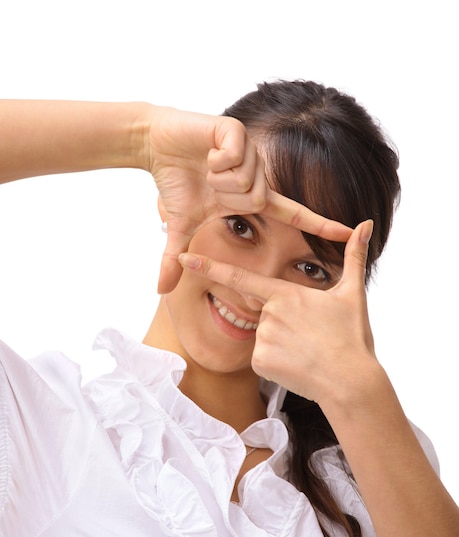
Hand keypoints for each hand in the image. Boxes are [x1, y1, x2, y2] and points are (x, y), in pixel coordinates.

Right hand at [146, 107, 352, 292]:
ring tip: (207, 167)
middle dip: (227, 198)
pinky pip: (234, 157)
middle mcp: (258, 175)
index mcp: (253, 197)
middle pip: (259, 201)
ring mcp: (250, 153)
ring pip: (247, 180)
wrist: (157, 145)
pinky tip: (206, 152)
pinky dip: (214, 160)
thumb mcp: (178, 226)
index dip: (321, 225)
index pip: (294, 214)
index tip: (351, 232)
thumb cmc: (174, 183)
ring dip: (218, 179)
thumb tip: (161, 290)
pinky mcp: (238, 132)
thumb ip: (175, 258)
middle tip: (210, 184)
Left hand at [177, 220, 374, 409]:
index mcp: (286, 294)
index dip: (210, 267)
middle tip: (311, 337)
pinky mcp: (259, 363)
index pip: (241, 278)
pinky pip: (262, 359)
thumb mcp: (352, 294)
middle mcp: (269, 314)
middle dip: (284, 324)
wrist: (350, 382)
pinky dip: (277, 362)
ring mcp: (262, 339)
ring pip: (264, 337)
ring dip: (282, 343)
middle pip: (265, 314)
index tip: (185, 258)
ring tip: (307, 352)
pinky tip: (297, 365)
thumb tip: (366, 224)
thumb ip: (353, 257)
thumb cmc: (351, 338)